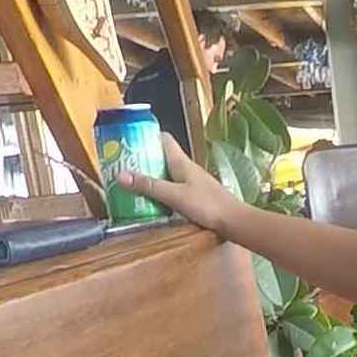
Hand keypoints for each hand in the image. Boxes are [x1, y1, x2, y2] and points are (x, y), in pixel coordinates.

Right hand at [116, 133, 241, 234]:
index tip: (128, 139)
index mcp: (181, 162)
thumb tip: (121, 175)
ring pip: (167, 173)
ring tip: (132, 183)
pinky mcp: (195, 196)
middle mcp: (187, 169)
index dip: (146, 135)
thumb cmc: (209, 206)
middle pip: (161, 156)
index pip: (163, 138)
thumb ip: (149, 186)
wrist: (234, 222)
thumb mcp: (174, 195)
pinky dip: (161, 191)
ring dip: (151, 176)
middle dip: (143, 159)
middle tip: (123, 165)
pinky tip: (153, 201)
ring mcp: (192, 182)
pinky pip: (173, 188)